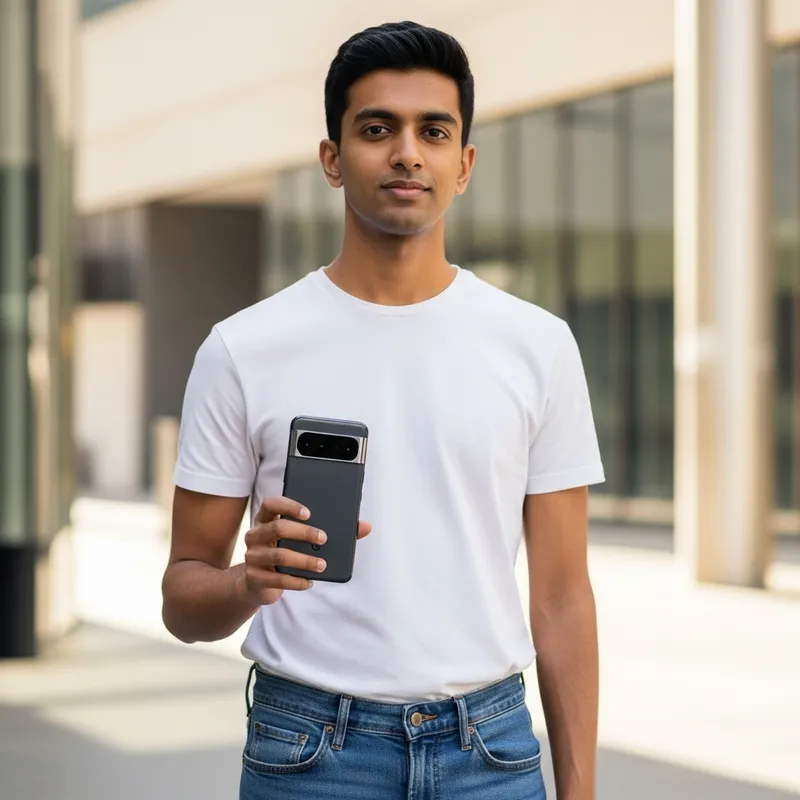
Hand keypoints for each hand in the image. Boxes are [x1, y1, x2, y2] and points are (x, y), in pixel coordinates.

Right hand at [238, 496, 371, 605]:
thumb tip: (365, 526)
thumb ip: (332, 530)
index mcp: (266, 519)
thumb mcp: (301, 540)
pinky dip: (297, 581)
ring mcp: (252, 557)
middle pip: (278, 527)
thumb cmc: (286, 553)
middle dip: (304, 533)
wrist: (256, 584)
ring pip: (279, 556)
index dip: (290, 505)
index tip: (310, 513)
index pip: (271, 503)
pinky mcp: (254, 578)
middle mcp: (255, 535)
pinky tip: (309, 582)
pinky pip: (278, 579)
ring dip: (304, 560)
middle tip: (324, 538)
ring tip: (322, 564)